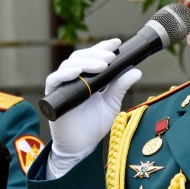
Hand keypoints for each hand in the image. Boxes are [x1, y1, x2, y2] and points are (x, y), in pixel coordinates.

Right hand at [45, 38, 142, 176]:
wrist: (80, 146)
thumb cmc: (94, 126)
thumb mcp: (111, 104)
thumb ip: (120, 87)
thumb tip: (136, 71)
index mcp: (88, 78)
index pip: (93, 56)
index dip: (103, 47)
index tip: (117, 42)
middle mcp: (74, 78)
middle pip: (81, 57)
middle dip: (96, 54)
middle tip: (110, 57)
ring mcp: (63, 85)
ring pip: (69, 65)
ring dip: (85, 62)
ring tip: (101, 65)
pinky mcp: (53, 95)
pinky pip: (55, 80)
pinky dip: (65, 74)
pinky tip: (77, 72)